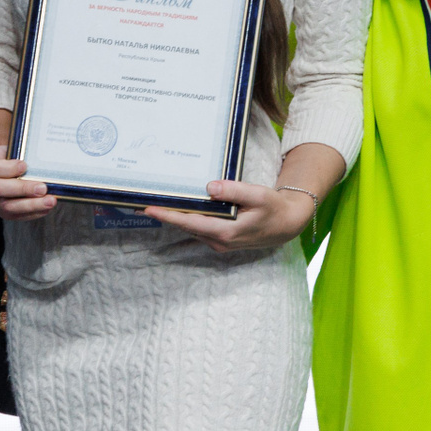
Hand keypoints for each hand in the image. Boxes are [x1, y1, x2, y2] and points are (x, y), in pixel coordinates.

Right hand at [0, 145, 56, 220]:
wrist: (6, 168)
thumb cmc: (13, 157)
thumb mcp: (14, 149)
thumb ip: (23, 154)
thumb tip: (43, 160)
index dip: (8, 168)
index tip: (25, 166)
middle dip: (23, 189)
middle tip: (43, 188)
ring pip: (9, 207)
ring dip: (32, 205)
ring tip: (50, 201)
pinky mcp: (3, 213)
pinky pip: (17, 216)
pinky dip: (34, 212)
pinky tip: (47, 207)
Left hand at [146, 180, 312, 252]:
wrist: (288, 225)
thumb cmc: (274, 209)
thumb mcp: (258, 195)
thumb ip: (234, 191)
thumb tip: (210, 187)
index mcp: (226, 231)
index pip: (190, 222)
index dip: (168, 215)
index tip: (148, 209)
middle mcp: (219, 241)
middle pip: (186, 226)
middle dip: (166, 215)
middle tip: (142, 203)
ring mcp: (220, 243)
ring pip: (192, 229)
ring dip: (176, 217)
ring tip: (156, 203)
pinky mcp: (222, 240)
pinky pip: (199, 229)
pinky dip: (188, 219)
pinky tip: (181, 208)